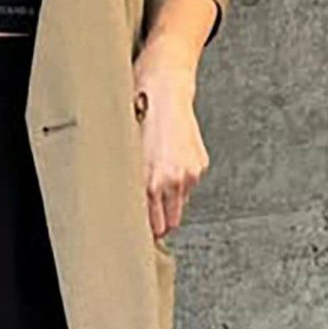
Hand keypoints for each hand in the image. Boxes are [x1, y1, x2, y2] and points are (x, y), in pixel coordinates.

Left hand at [132, 34, 209, 239]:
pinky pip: (188, 185)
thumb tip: (127, 212)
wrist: (164, 87)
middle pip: (171, 223)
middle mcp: (173, 181)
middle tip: (149, 220)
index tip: (139, 240)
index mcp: (151, 183)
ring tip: (157, 178)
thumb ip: (131, 188)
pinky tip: (169, 162)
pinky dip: (179, 180)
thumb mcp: (127, 159)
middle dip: (160, 223)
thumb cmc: (138, 116)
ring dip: (170, 199)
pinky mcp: (200, 163)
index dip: (146, 235)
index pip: (153, 228)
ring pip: (180, 203)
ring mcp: (190, 173)